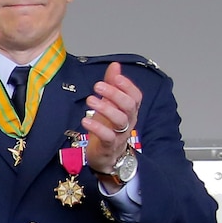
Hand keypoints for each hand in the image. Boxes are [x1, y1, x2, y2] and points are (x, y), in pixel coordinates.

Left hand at [82, 62, 142, 183]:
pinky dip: (96, 127)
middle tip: (98, 86)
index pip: (136, 96)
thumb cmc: (108, 128)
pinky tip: (85, 120)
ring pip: (119, 120)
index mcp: (129, 111)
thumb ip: (112, 85)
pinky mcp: (108, 146)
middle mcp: (128, 121)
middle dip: (115, 94)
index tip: (115, 77)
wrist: (107, 157)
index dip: (128, 86)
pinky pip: (107, 136)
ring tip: (90, 100)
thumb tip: (115, 65)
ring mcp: (120, 134)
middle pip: (129, 106)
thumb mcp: (109, 105)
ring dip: (105, 108)